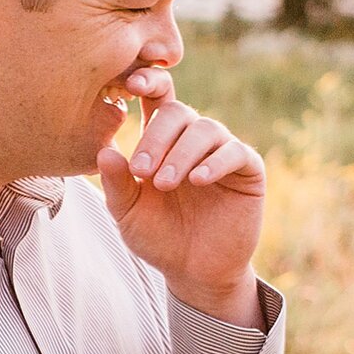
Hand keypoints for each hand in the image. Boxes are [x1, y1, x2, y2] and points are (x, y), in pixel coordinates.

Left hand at [95, 72, 266, 324]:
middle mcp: (192, 139)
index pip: (157, 97)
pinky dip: (215, 162)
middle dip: (156, 138)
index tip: (131, 85)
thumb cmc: (157, 237)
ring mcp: (222, 152)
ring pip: (205, 130)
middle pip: (178, 112)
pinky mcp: (248, 170)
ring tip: (164, 184)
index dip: (148, 82)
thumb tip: (104, 150)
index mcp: (162, 140)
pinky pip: (236, 152)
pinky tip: (197, 179)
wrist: (193, 272)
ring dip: (181, 154)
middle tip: (141, 171)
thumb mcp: (128, 213)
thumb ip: (117, 183)